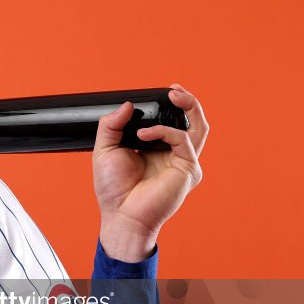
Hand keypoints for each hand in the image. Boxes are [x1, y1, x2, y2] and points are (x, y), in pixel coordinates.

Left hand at [92, 83, 208, 261]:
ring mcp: (183, 161)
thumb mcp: (105, 150)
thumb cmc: (113, 189)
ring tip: (173, 95)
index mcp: (156, 147)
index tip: (163, 91)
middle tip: (173, 89)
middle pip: (192, 121)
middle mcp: (173, 153)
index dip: (170, 104)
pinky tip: (144, 135)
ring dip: (190, 107)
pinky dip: (163, 131)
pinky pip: (182, 140)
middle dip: (188, 100)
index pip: (171, 120)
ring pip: (199, 127)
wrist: (120, 214)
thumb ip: (112, 125)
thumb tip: (128, 104)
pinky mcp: (188, 169)